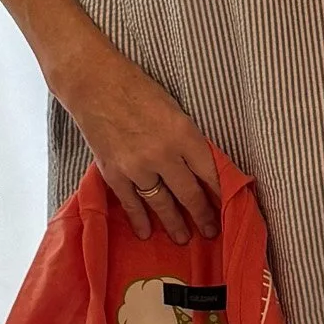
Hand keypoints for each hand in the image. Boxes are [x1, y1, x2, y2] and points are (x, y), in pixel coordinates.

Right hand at [59, 45, 219, 244]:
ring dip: (174, 223)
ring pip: (161, 203)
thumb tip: (202, 168)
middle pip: (189, 194)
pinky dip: (139, 219)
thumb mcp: (175, 110)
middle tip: (211, 232)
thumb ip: (187, 139)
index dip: (221, 193)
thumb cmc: (138, 90)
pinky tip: (146, 232)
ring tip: (183, 239)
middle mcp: (163, 155)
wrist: (94, 84)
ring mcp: (137, 167)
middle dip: (203, 215)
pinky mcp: (114, 173)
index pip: (210, 172)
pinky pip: (131, 203)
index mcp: (184, 134)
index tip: (229, 207)